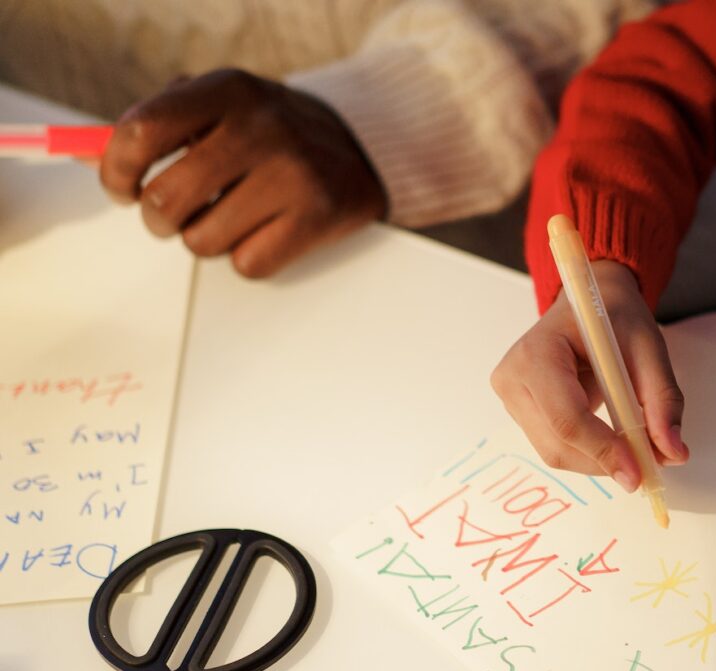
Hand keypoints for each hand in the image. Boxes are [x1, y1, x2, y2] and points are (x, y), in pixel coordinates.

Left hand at [100, 69, 385, 277]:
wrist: (361, 149)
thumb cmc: (273, 134)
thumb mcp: (221, 107)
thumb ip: (159, 124)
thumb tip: (84, 153)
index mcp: (228, 90)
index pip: (141, 131)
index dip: (116, 170)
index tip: (121, 187)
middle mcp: (261, 128)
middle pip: (167, 198)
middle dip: (157, 219)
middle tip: (168, 216)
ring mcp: (292, 175)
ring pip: (203, 240)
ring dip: (204, 239)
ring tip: (226, 220)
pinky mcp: (317, 218)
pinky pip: (247, 264)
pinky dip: (247, 257)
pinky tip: (264, 232)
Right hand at [490, 261, 688, 490]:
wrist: (590, 302)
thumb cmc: (615, 317)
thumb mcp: (648, 348)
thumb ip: (663, 401)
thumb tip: (673, 453)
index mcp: (538, 352)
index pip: (566, 416)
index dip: (603, 449)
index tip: (638, 473)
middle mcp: (513, 378)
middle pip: (558, 443)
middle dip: (604, 461)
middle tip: (646, 468)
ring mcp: (511, 397)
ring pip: (555, 453)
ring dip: (598, 460)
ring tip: (632, 447)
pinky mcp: (519, 412)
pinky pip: (554, 447)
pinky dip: (588, 452)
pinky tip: (610, 437)